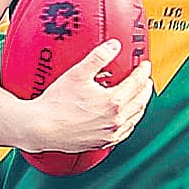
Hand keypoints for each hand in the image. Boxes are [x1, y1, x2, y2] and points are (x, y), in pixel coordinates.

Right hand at [24, 41, 152, 155]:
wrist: (41, 127)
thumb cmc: (56, 103)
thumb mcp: (78, 73)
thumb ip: (99, 57)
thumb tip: (114, 46)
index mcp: (113, 101)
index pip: (137, 83)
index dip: (143, 71)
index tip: (145, 65)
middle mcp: (115, 120)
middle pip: (140, 101)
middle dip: (146, 88)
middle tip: (146, 79)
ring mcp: (110, 133)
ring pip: (135, 118)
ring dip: (141, 105)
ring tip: (140, 96)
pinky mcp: (102, 143)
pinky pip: (125, 132)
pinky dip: (130, 122)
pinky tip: (127, 118)